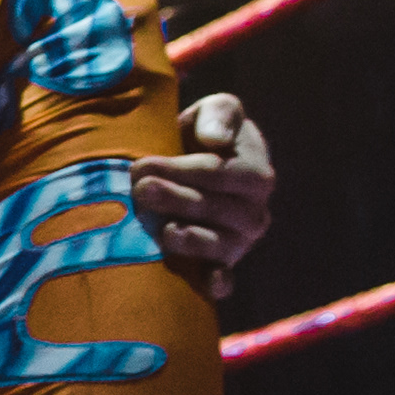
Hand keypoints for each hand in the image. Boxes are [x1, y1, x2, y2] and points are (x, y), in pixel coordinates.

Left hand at [132, 91, 274, 298]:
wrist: (183, 166)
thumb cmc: (199, 136)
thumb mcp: (213, 111)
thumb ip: (220, 115)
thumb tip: (215, 141)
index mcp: (254, 170)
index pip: (224, 174)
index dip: (184, 170)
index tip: (143, 165)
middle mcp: (253, 208)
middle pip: (220, 210)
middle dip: (178, 199)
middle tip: (140, 189)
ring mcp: (239, 239)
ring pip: (222, 244)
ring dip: (190, 238)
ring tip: (160, 229)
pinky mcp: (223, 264)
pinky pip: (226, 278)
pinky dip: (218, 282)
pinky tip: (208, 282)